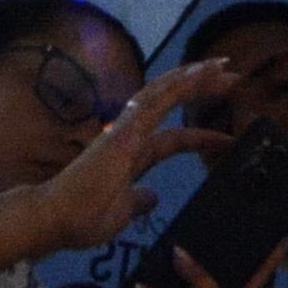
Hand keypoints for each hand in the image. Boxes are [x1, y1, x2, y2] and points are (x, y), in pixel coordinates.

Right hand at [25, 60, 237, 253]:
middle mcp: (131, 134)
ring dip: (196, 78)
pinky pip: (159, 98)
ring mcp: (127, 128)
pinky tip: (203, 72)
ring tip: (225, 67)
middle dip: (201, 91)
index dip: (202, 137)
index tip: (228, 139)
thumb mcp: (122, 213)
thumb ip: (138, 201)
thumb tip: (152, 197)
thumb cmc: (82, 218)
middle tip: (233, 79)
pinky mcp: (126, 127)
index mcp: (132, 154)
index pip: (174, 139)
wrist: (54, 219)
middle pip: (172, 103)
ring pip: (166, 92)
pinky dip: (182, 83)